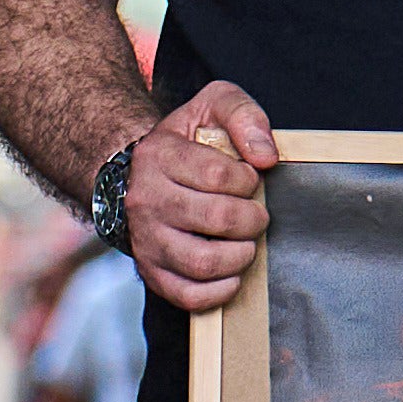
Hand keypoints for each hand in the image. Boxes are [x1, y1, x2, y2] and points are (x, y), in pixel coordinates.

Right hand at [124, 79, 274, 312]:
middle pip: (217, 218)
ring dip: (241, 255)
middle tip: (255, 214)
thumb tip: (266, 156)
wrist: (136, 174)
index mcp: (159, 157)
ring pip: (203, 261)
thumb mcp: (212, 106)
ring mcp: (145, 239)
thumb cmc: (187, 142)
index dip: (247, 180)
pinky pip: (187, 295)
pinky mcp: (150, 270)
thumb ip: (243, 115)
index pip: (218, 175)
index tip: (248, 179)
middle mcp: (145, 200)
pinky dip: (219, 291)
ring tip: (245, 242)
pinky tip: (231, 273)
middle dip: (253, 218)